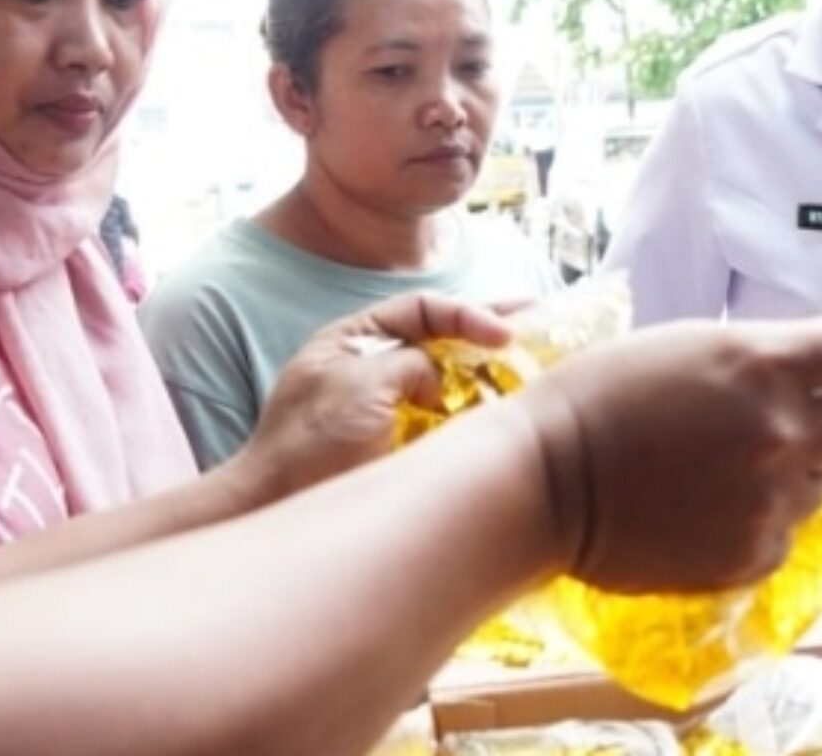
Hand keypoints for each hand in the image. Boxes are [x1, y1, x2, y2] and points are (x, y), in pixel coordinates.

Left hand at [230, 293, 514, 501]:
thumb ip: (409, 363)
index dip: (468, 314)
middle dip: (491, 329)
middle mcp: (374, 369)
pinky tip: (510, 413)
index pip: (423, 310)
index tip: (504, 335)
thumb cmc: (306, 444)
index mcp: (354, 340)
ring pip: (451, 380)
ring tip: (539, 362)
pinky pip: (448, 423)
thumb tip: (439, 379)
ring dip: (492, 371)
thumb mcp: (360, 384)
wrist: (277, 511)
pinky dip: (479, 415)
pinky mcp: (400, 450)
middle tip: (544, 318)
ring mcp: (388, 410)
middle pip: (443, 338)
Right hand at [519, 313, 821, 592]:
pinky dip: (753, 529)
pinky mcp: (751, 557)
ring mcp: (771, 500)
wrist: (541, 484)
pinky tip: (700, 517)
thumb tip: (800, 383)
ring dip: (785, 480)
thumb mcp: (686, 348)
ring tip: (717, 478)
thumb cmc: (597, 398)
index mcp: (766, 362)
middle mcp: (782, 431)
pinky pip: (782, 539)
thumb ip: (755, 363)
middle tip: (767, 432)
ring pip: (820, 487)